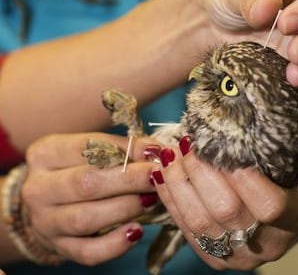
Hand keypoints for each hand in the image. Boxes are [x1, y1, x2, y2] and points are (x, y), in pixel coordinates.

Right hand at [21, 133, 159, 264]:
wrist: (49, 202)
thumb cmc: (78, 168)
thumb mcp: (91, 149)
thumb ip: (122, 148)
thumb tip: (155, 151)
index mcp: (45, 153)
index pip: (85, 148)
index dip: (124, 150)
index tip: (154, 153)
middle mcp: (38, 188)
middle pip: (85, 184)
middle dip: (128, 180)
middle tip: (156, 178)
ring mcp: (45, 222)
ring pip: (85, 219)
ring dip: (125, 209)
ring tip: (151, 200)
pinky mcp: (58, 247)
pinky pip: (87, 252)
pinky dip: (115, 244)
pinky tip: (136, 232)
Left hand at [152, 146, 297, 269]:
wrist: (279, 222)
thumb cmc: (285, 185)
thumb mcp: (291, 167)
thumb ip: (269, 151)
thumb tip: (238, 117)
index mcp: (297, 219)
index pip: (271, 205)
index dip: (244, 178)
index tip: (223, 146)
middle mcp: (269, 245)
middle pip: (227, 211)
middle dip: (200, 171)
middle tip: (187, 143)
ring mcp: (238, 256)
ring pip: (198, 221)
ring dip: (178, 182)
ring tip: (169, 154)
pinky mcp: (213, 258)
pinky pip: (185, 228)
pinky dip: (170, 197)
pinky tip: (163, 174)